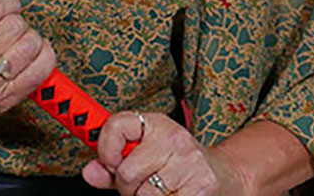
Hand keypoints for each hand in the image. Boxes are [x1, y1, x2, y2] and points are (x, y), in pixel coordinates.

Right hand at [0, 0, 55, 127]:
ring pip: (31, 44)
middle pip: (15, 25)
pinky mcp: (6, 98)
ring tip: (20, 41)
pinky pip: (41, 69)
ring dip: (30, 38)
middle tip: (10, 26)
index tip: (8, 4)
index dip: (7, 1)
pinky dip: (44, 56)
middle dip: (16, 20)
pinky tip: (35, 53)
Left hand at [81, 111, 247, 195]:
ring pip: (144, 195)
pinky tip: (173, 195)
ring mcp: (190, 162)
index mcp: (154, 123)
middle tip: (140, 185)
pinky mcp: (202, 186)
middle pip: (127, 172)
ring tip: (159, 191)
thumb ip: (112, 165)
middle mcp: (173, 137)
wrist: (224, 174)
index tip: (110, 162)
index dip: (106, 149)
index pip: (116, 126)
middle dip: (127, 187)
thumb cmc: (176, 164)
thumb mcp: (144, 155)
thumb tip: (90, 172)